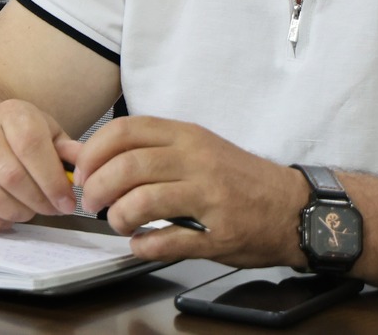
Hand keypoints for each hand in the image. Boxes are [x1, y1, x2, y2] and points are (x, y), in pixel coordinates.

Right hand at [0, 97, 80, 230]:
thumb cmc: (23, 139)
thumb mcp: (51, 136)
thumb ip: (71, 153)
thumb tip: (86, 169)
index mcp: (10, 113)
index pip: (30, 146)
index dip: (52, 180)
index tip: (67, 203)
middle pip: (10, 175)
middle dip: (37, 202)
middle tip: (50, 210)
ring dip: (15, 213)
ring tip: (27, 212)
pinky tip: (3, 219)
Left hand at [73, 116, 305, 267]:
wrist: (295, 207)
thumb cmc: (237, 177)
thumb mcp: (196, 149)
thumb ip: (147, 150)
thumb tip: (84, 155)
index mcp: (187, 136)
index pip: (124, 131)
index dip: (93, 152)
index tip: (81, 172)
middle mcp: (198, 161)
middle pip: (127, 167)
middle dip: (97, 188)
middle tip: (90, 203)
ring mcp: (211, 198)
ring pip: (143, 202)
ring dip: (118, 217)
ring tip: (118, 224)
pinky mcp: (222, 234)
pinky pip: (170, 241)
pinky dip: (145, 246)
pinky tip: (141, 244)